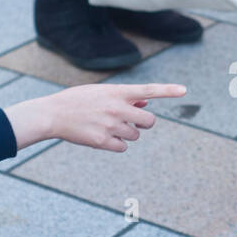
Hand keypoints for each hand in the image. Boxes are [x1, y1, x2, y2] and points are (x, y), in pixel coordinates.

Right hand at [4, 83, 186, 152]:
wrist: (52, 114)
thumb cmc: (77, 101)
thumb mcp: (101, 92)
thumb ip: (124, 97)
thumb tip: (145, 102)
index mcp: (117, 92)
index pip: (148, 89)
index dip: (168, 90)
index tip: (184, 90)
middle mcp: (117, 108)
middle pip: (149, 121)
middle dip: (143, 123)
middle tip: (132, 122)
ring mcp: (111, 125)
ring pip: (135, 135)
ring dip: (127, 134)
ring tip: (107, 127)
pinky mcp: (103, 141)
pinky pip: (123, 147)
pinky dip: (117, 144)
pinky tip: (103, 137)